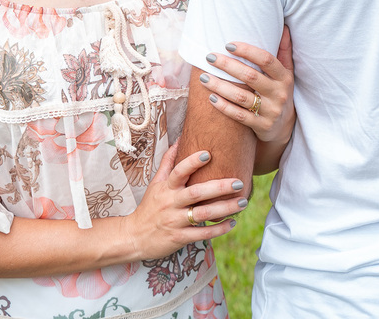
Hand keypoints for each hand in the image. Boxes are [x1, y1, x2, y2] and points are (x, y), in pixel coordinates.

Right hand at [122, 141, 247, 260]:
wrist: (135, 236)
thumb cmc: (150, 207)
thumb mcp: (155, 183)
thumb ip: (168, 162)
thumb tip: (179, 140)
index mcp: (166, 188)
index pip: (178, 171)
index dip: (192, 162)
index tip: (208, 154)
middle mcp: (170, 203)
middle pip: (196, 193)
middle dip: (219, 187)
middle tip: (239, 182)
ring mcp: (175, 221)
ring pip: (203, 214)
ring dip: (225, 208)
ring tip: (243, 202)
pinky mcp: (179, 238)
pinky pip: (202, 233)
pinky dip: (218, 229)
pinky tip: (232, 223)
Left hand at [198, 26, 294, 147]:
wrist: (284, 127)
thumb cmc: (279, 92)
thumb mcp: (286, 73)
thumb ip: (283, 51)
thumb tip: (283, 26)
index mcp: (284, 77)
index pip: (266, 60)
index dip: (247, 51)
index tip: (228, 44)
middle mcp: (279, 94)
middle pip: (251, 77)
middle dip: (228, 66)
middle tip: (209, 57)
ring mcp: (270, 111)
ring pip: (241, 97)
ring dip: (220, 86)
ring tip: (203, 77)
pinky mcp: (261, 126)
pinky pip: (239, 116)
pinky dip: (224, 107)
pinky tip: (211, 98)